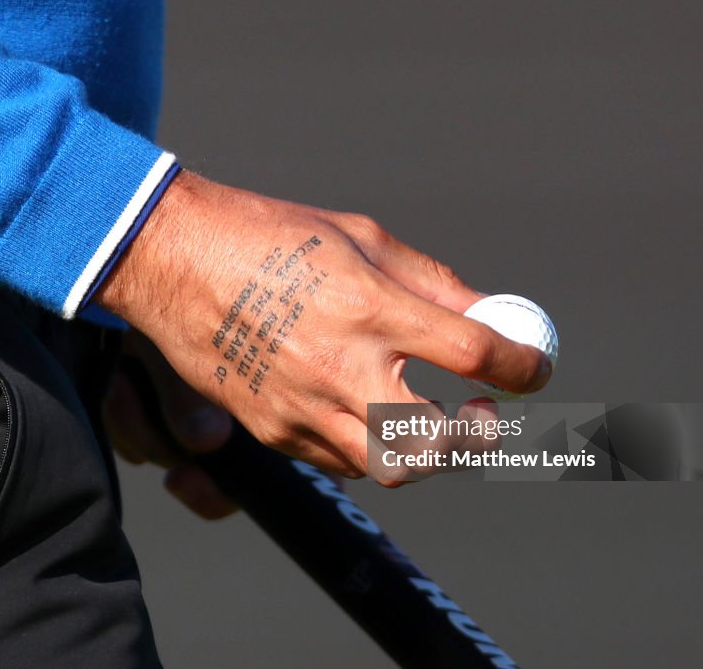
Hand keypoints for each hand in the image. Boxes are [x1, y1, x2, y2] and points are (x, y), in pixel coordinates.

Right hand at [95, 170, 551, 483]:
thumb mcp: (361, 237)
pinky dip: (364, 442)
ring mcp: (300, 406)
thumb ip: (433, 284)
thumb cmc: (270, 236)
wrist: (173, 259)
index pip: (474, 353)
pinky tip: (358, 406)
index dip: (522, 366)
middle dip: (477, 437)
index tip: (530, 369)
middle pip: (435, 443)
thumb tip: (493, 317)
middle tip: (482, 413)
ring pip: (386, 466)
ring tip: (422, 411)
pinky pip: (336, 458)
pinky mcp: (270, 429)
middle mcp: (338, 365)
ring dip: (422, 446)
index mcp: (368, 306)